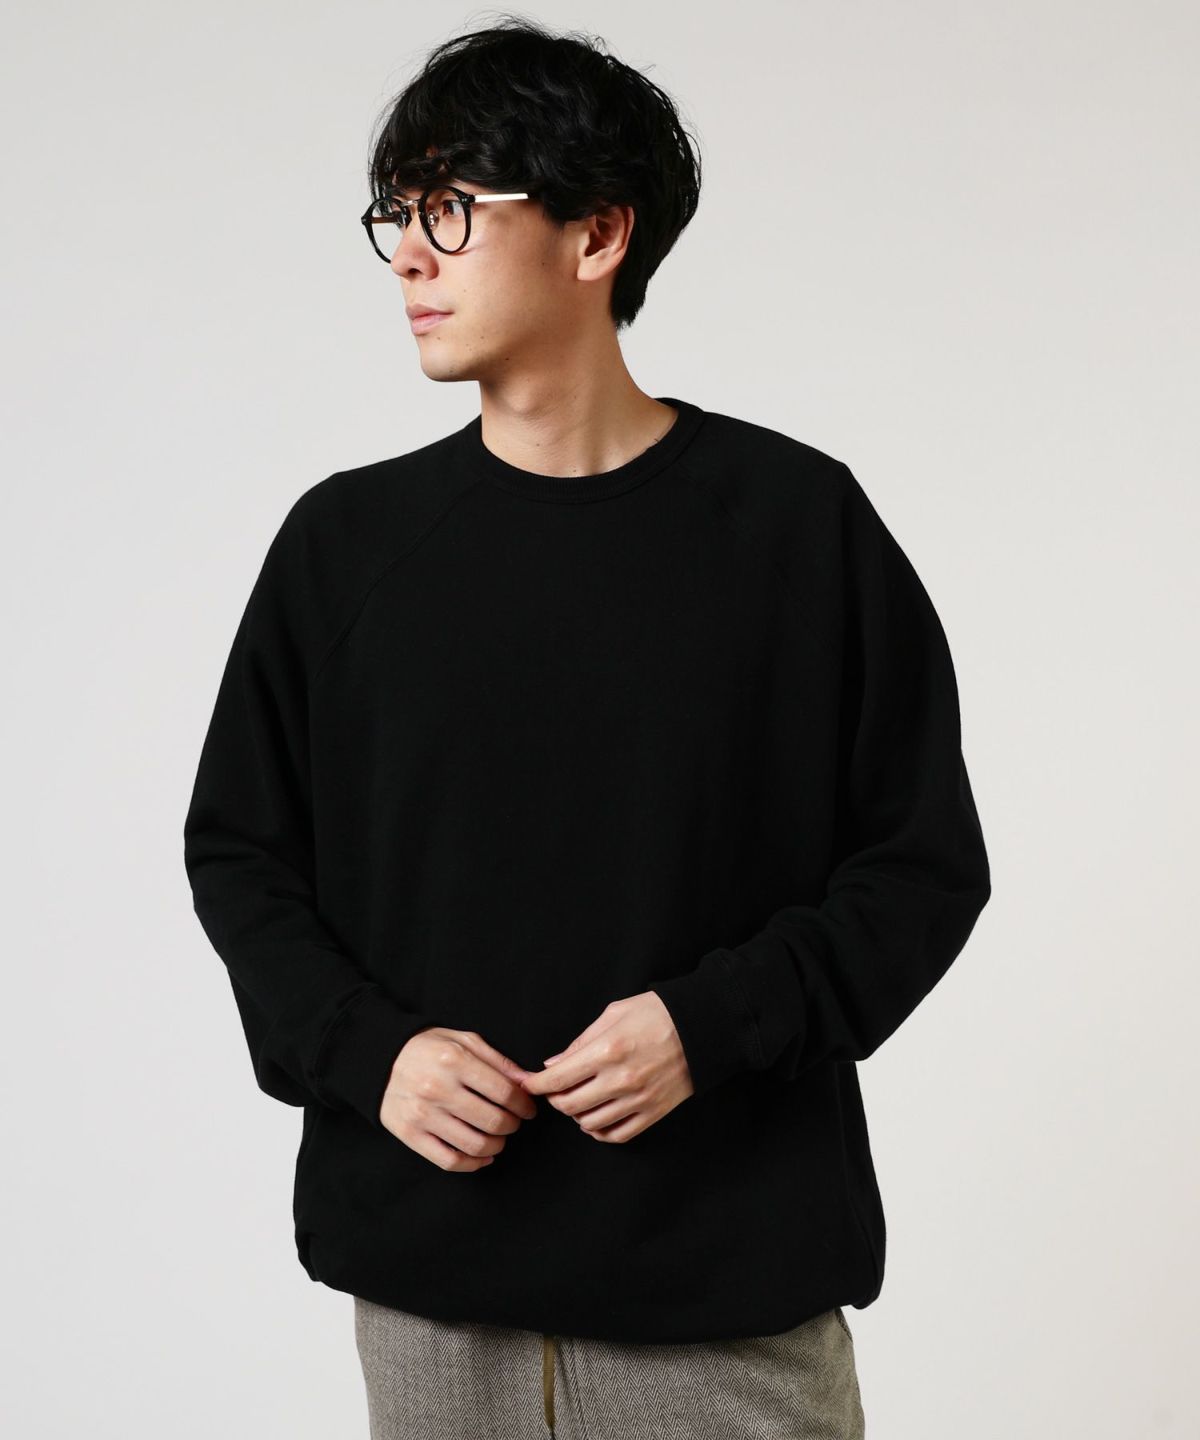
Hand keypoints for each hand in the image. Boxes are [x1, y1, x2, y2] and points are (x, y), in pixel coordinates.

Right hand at [380, 1027, 537, 1171]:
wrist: (380, 1059)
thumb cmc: (429, 1048)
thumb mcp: (464, 1041)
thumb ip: (499, 1061)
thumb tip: (530, 1082)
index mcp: (454, 1060)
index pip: (504, 1092)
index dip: (524, 1105)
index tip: (528, 1108)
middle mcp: (438, 1088)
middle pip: (493, 1121)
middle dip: (512, 1125)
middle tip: (514, 1122)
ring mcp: (423, 1114)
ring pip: (475, 1144)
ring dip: (497, 1146)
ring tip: (499, 1138)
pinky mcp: (410, 1135)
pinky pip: (449, 1160)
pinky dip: (473, 1164)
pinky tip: (482, 1156)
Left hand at [519, 992, 693, 1142]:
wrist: (702, 1027)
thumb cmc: (656, 1013)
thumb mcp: (613, 1014)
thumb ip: (580, 1042)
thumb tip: (552, 1065)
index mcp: (608, 1051)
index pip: (557, 1079)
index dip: (535, 1085)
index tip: (527, 1084)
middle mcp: (621, 1080)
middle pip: (569, 1105)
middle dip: (554, 1099)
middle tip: (553, 1091)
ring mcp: (638, 1100)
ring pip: (590, 1123)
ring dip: (576, 1115)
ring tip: (577, 1101)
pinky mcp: (653, 1112)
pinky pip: (618, 1134)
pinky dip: (599, 1132)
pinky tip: (595, 1119)